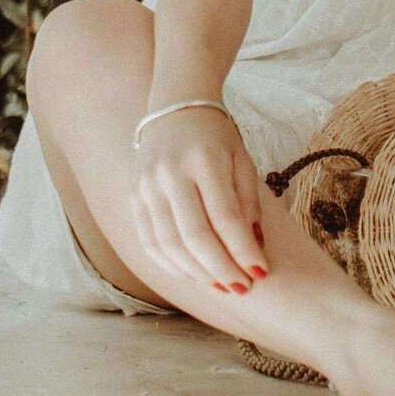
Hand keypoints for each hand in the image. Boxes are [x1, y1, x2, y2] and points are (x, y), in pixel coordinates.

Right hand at [130, 103, 269, 292]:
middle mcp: (170, 173)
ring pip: (169, 243)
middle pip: (194, 235)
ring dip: (197, 272)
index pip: (224, 216)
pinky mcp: (134, 195)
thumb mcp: (242, 159)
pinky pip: (149, 239)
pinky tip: (192, 274)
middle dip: (220, 268)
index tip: (261, 273)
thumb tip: (253, 249)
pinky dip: (170, 263)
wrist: (175, 106)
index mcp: (203, 159)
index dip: (242, 249)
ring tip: (222, 286)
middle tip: (242, 289)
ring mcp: (147, 185)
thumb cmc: (217, 137)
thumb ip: (248, 202)